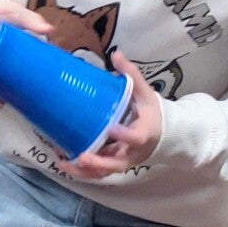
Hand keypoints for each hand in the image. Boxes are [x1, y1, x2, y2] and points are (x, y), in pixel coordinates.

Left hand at [57, 53, 163, 179]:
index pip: (136, 137)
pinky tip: (64, 163)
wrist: (163, 134)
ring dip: (85, 171)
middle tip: (82, 156)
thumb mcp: (146, 93)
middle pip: (117, 164)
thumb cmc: (152, 112)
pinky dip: (82, 171)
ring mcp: (123, 161)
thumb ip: (132, 75)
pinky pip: (98, 173)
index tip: (112, 128)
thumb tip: (116, 53)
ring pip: (104, 173)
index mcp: (144, 133)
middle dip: (99, 163)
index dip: (125, 135)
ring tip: (64, 164)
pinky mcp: (114, 165)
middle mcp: (133, 152)